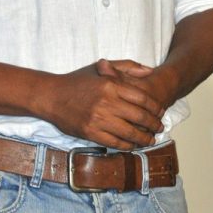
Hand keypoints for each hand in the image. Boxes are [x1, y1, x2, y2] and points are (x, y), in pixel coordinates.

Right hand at [44, 62, 164, 149]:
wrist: (52, 96)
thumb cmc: (77, 81)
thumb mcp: (101, 68)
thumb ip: (127, 67)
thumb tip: (150, 71)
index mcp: (111, 84)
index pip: (142, 99)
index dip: (156, 107)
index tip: (161, 112)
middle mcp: (107, 102)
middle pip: (140, 117)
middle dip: (154, 125)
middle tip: (159, 128)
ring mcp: (99, 119)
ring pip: (130, 133)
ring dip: (144, 139)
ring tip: (150, 140)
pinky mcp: (91, 133)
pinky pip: (116, 143)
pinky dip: (128, 146)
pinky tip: (133, 145)